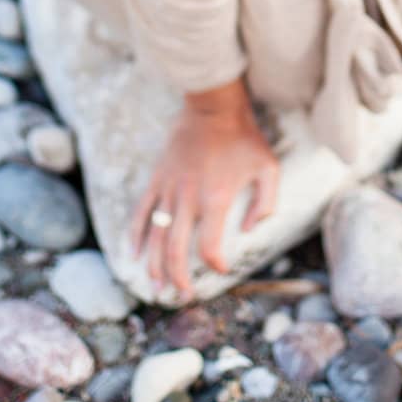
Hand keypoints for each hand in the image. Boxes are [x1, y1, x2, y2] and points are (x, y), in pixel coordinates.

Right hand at [130, 88, 280, 294]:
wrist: (213, 106)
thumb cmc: (244, 137)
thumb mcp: (268, 168)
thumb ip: (266, 204)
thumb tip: (250, 231)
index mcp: (216, 198)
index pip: (209, 247)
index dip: (214, 265)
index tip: (223, 270)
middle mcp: (188, 198)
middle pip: (175, 249)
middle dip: (178, 277)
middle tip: (182, 295)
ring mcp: (169, 189)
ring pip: (155, 236)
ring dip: (154, 265)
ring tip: (156, 287)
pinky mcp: (157, 179)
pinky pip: (141, 212)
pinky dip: (135, 235)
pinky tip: (133, 255)